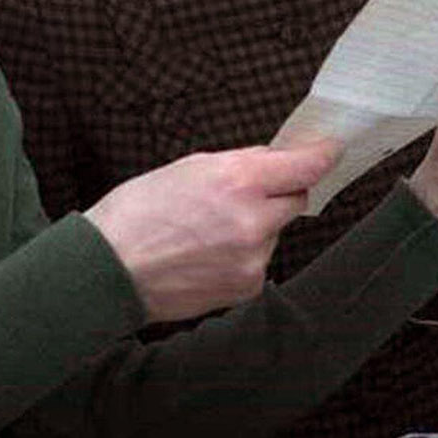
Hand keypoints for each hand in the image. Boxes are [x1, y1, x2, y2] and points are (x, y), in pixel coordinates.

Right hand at [85, 139, 339, 323]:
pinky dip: (241, 256)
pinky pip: (258, 262)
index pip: (305, 166)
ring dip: (254, 228)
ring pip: (273, 234)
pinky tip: (205, 255)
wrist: (109, 269)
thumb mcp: (188, 168)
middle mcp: (253, 221)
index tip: (329, 150)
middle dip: (277, 193)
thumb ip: (238, 164)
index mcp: (239, 181)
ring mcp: (252, 259)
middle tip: (242, 194)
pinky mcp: (246, 287)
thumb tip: (272, 161)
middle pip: (295, 200)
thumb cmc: (137, 214)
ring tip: (206, 232)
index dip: (321, 155)